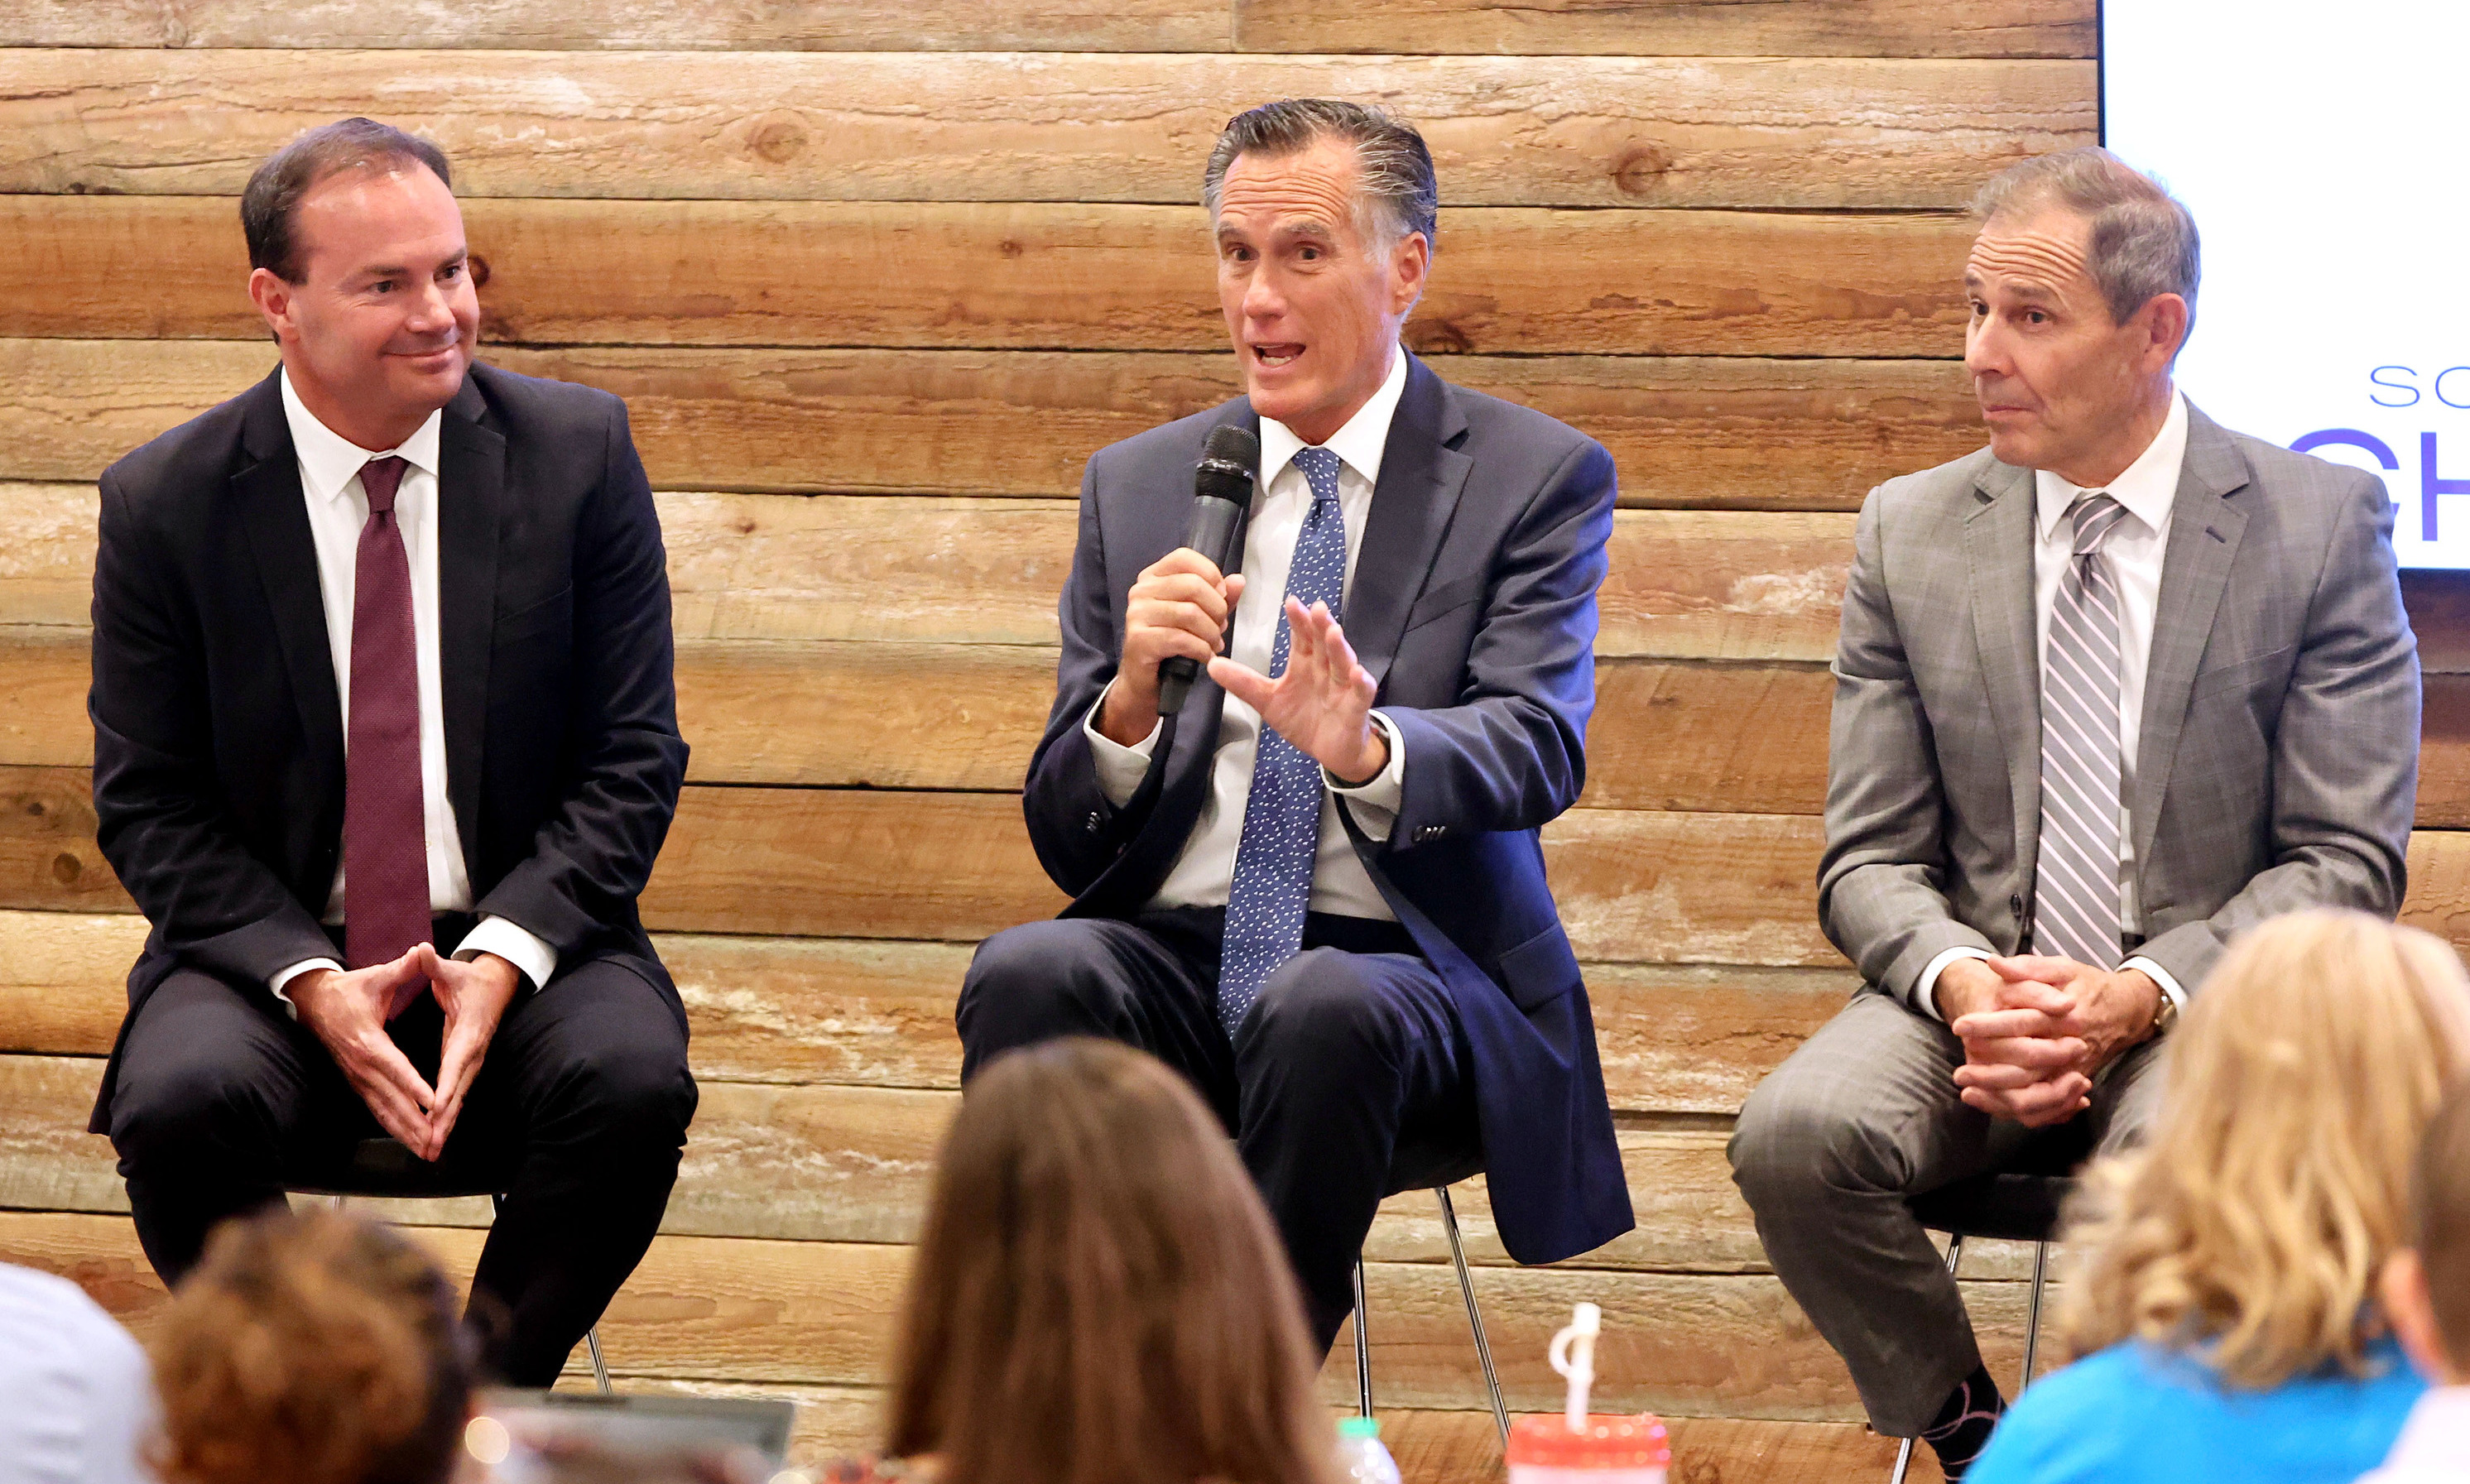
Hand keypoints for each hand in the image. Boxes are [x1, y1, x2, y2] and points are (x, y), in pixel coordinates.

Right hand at [289, 949, 440, 1154]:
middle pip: (391, 1099)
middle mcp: (362, 1066)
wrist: (314, 1002)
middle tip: (436, 1142)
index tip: (432, 1103)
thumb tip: (420, 951)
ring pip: (383, 1110)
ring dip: (405, 1132)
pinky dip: (393, 1126)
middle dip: (415, 1122)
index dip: (414, 1086)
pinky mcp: (356, 1082)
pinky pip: (376, 1109)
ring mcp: (357, 1077)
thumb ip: (401, 968)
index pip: (396, 1067)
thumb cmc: (349, 989)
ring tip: (427, 1151)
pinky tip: (408, 1140)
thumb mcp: (375, 976)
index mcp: (369, 1041)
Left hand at [416, 944, 521, 1157]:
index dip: (447, 1085)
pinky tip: (435, 1136)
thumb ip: (434, 964)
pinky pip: (456, 1097)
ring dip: (446, 1125)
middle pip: (459, 1090)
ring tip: (432, 1150)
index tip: (437, 1107)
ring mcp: (471, 1063)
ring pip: (459, 1099)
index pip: (456, 1061)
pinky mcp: (466, 1068)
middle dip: (445, 1118)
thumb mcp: (452, 970)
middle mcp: (472, 1052)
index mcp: (468, 1031)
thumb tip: (422, 949)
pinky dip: (446, 1118)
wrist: (497, 985)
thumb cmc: (470, 979)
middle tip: (432, 1144)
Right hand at [1099, 547, 1246, 742]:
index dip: (1211, 574)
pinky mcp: (1139, 640)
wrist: (1146, 682)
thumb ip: (1219, 597)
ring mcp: (1137, 614)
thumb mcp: (1200, 616)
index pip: (1184, 558)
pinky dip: (1201, 649)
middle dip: (1217, 609)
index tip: (1222, 597)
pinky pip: (1181, 639)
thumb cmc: (1172, 645)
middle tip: (1221, 628)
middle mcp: (1141, 591)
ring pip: (1190, 613)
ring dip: (1211, 633)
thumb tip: (1238, 580)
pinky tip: (1205, 657)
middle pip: (1192, 585)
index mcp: (1153, 577)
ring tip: (1215, 645)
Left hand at [1209, 597, 1386, 782]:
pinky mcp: (1356, 708)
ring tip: (1333, 632)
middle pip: (1324, 643)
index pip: (1302, 637)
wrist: (1330, 752)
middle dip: (1321, 625)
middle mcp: (1326, 669)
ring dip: (1339, 648)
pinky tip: (1357, 674)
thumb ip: (1244, 683)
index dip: (1298, 621)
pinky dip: (1362, 683)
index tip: (1291, 603)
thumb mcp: (1269, 701)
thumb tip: (1212, 665)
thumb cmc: (1304, 720)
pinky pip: (1362, 693)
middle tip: (1316, 608)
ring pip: (1343, 662)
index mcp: (1305, 663)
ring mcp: (1343, 687)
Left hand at [1943, 956, 2161, 1126]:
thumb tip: (1994, 963)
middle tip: (1959, 1073)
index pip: (2021, 1023)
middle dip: (1989, 1074)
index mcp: (2066, 1016)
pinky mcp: (2077, 1082)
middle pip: (2027, 1067)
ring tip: (1969, 1093)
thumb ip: (2028, 968)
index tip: (1959, 1026)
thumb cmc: (2089, 986)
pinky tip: (1994, 1105)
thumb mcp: (2063, 968)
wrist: (2128, 1010)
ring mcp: (2076, 1069)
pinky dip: (2022, 1111)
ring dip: (2001, 1099)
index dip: (1987, 1025)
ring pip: (2037, 1096)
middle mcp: (2071, 1047)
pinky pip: (2049, 1107)